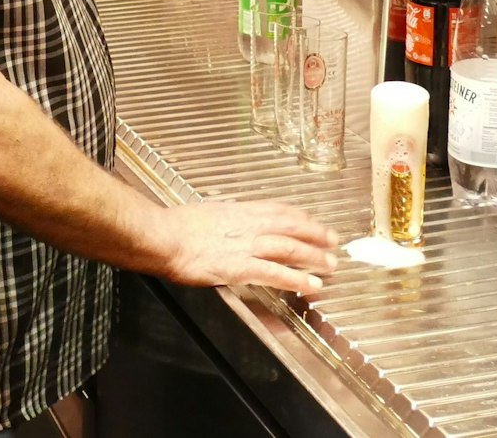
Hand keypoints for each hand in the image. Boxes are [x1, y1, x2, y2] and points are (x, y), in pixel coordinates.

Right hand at [153, 199, 337, 294]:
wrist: (162, 236)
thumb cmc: (175, 226)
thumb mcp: (206, 213)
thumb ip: (223, 220)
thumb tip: (228, 223)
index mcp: (239, 211)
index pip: (279, 210)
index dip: (301, 217)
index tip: (314, 222)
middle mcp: (248, 225)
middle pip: (292, 227)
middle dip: (316, 234)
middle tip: (334, 242)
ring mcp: (246, 246)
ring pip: (290, 249)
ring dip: (314, 257)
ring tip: (331, 265)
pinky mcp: (240, 267)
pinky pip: (276, 273)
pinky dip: (296, 279)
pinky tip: (311, 285)